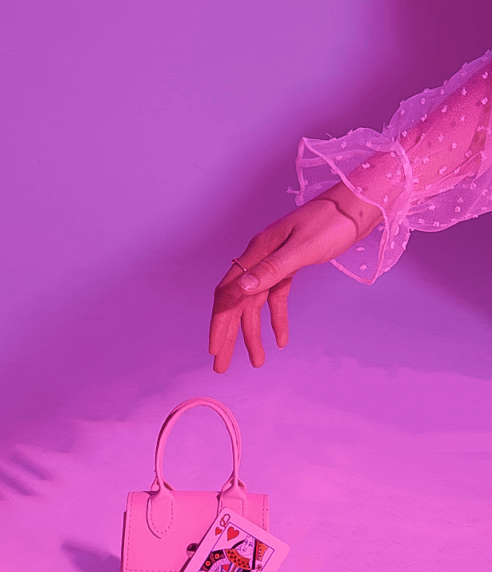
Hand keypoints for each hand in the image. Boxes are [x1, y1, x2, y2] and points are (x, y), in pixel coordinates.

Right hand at [209, 184, 381, 371]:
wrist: (356, 206)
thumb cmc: (331, 223)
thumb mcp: (302, 248)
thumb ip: (272, 269)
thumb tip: (242, 289)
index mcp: (257, 252)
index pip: (229, 293)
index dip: (220, 323)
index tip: (215, 350)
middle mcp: (260, 258)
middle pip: (237, 302)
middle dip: (229, 335)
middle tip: (222, 366)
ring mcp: (274, 262)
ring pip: (255, 304)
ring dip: (253, 333)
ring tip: (256, 361)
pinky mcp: (290, 266)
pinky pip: (276, 297)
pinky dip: (277, 318)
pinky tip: (282, 340)